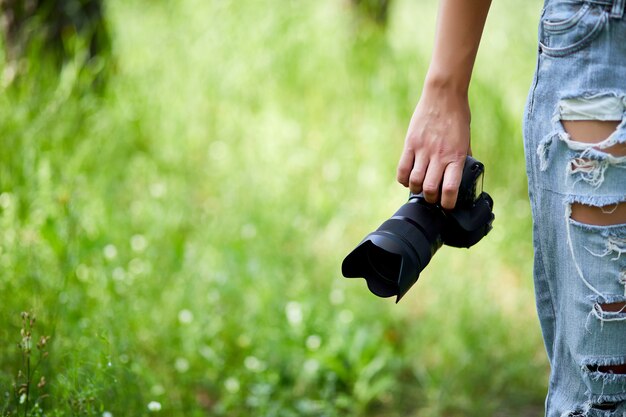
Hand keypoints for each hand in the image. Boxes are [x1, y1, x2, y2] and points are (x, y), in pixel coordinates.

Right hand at [396, 86, 470, 209]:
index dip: (447, 204)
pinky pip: (402, 169)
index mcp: (456, 156)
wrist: (443, 95)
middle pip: (429, 189)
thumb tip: (462, 173)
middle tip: (432, 198)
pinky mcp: (410, 143)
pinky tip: (408, 179)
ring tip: (420, 188)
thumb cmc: (457, 116)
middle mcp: (439, 155)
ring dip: (416, 190)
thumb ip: (462, 157)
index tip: (447, 206)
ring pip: (415, 182)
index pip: (450, 189)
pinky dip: (404, 179)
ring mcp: (423, 150)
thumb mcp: (465, 139)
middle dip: (430, 199)